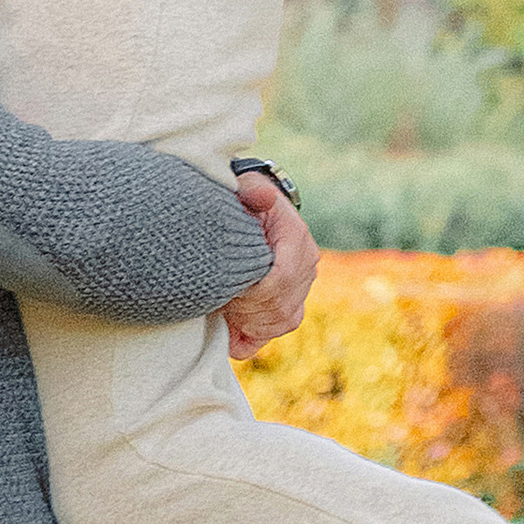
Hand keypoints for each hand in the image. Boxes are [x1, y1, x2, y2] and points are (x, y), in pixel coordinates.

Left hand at [223, 176, 319, 359]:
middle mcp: (306, 264)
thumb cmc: (244, 200)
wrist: (253, 211)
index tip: (227, 290)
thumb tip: (263, 197)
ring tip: (222, 310)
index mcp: (297, 236)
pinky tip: (230, 332)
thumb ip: (251, 190)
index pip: (283, 277)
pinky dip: (250, 336)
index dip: (255, 292)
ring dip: (248, 323)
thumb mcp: (244, 187)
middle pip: (282, 306)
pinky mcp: (291, 305)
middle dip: (247, 309)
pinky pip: (277, 330)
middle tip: (217, 302)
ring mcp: (301, 287)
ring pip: (282, 321)